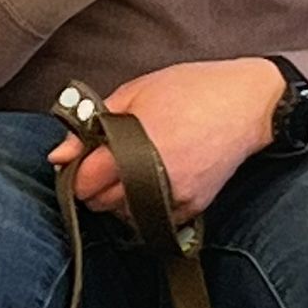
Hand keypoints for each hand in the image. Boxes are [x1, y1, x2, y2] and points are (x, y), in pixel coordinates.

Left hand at [48, 59, 287, 222]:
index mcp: (134, 147)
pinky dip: (146, 204)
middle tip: (106, 160)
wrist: (249, 105)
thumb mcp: (136, 92)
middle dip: (96, 184)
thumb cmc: (193, 90)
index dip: (77, 169)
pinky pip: (153, 218)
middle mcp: (154, 179)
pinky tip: (155, 178)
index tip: (83, 157)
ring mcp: (175, 198)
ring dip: (119, 198)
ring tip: (133, 168)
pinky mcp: (193, 208)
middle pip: (101, 203)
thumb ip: (92, 125)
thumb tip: (58, 155)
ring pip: (125, 215)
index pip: (84, 182)